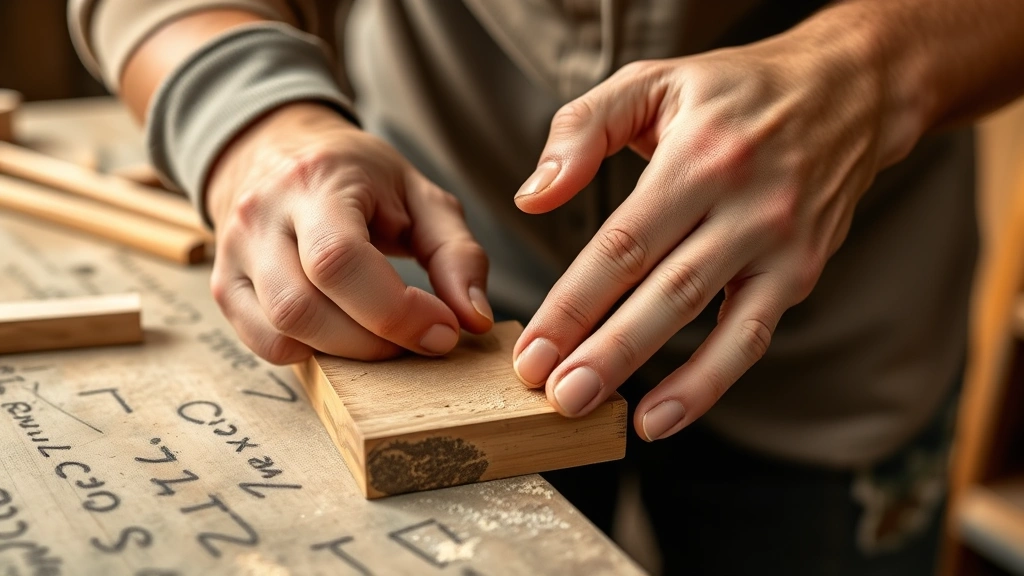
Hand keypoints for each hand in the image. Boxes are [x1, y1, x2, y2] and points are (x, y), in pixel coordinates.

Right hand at [207, 103, 492, 363]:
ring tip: (384, 338)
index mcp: (314, 182)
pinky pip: (264, 343)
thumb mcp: (420, 195)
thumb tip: (472, 320)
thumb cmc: (357, 177)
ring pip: (280, 332)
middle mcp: (260, 217)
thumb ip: (456, 254)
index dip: (396, 312)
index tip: (443, 330)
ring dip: (346, 353)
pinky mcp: (225, 286)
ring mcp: (233, 254)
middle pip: (303, 307)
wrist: (276, 148)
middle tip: (418, 339)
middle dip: (374, 341)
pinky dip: (312, 355)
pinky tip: (344, 336)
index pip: (340, 262)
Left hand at [511, 28, 912, 439]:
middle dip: (601, 349)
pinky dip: (708, 382)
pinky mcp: (801, 270)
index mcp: (698, 154)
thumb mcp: (652, 80)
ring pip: (705, 317)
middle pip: (661, 289)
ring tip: (592, 411)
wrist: (849, 91)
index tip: (532, 347)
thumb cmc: (734, 90)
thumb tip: (532, 197)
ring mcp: (779, 241)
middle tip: (551, 393)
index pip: (623, 242)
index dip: (573, 301)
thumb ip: (582, 130)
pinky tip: (662, 416)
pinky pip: (751, 337)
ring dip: (648, 372)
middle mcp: (743, 202)